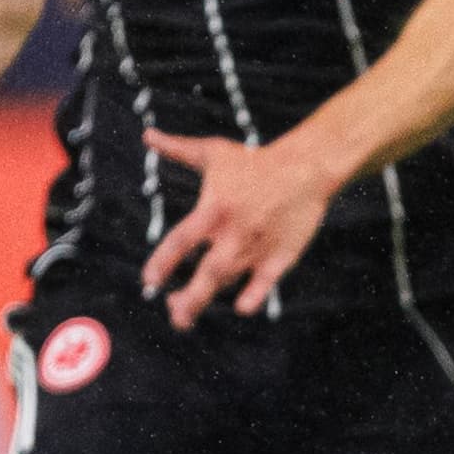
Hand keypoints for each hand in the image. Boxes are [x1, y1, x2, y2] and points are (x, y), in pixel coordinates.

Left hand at [142, 130, 335, 328]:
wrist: (306, 167)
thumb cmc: (256, 160)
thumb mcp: (214, 152)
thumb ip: (178, 149)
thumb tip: (147, 135)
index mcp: (213, 209)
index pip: (180, 242)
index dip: (162, 263)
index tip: (149, 281)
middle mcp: (233, 233)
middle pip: (205, 274)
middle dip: (186, 300)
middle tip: (172, 314)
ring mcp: (257, 248)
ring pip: (227, 282)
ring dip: (204, 301)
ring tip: (184, 318)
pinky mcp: (280, 256)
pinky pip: (263, 285)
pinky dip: (251, 298)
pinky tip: (240, 307)